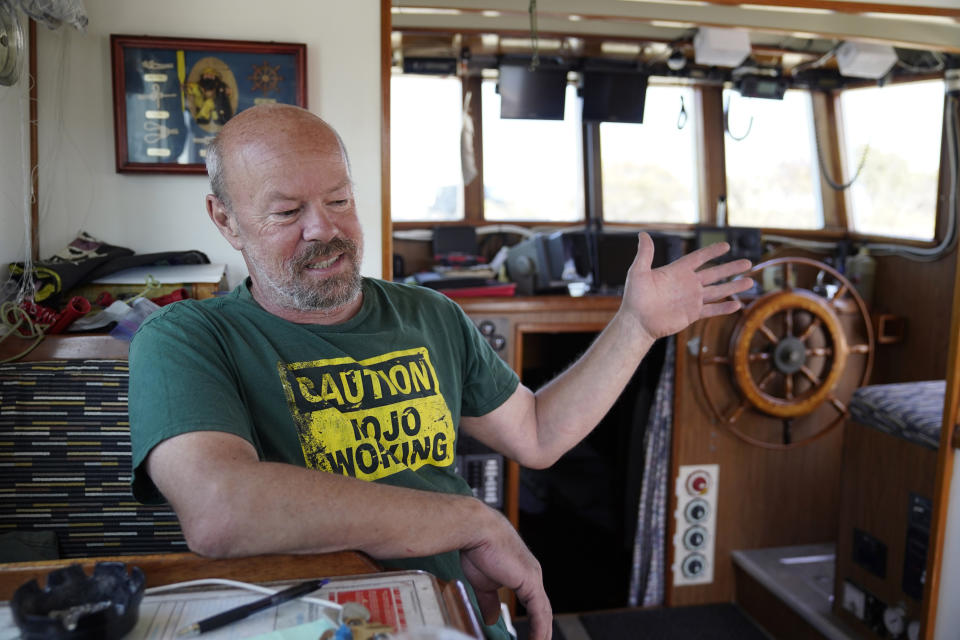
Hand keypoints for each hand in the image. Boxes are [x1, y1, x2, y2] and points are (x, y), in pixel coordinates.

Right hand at [459, 507, 551, 639]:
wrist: (476, 530)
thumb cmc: (477, 549)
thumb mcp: (484, 583)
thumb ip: (489, 602)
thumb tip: (491, 618)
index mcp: (523, 574)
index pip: (534, 604)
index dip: (534, 622)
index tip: (530, 637)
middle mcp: (532, 575)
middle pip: (542, 610)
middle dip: (541, 631)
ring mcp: (533, 578)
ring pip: (544, 613)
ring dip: (542, 634)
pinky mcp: (531, 582)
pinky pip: (540, 613)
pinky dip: (540, 630)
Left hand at [620, 232, 753, 341]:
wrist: (637, 322)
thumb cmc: (635, 297)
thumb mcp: (639, 272)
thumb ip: (645, 254)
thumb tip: (643, 234)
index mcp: (677, 271)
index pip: (698, 258)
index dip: (712, 252)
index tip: (726, 245)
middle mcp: (687, 284)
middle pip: (714, 274)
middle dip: (731, 268)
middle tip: (748, 262)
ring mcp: (691, 299)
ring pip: (717, 291)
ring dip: (734, 287)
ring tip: (750, 282)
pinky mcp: (692, 314)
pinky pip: (711, 310)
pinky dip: (724, 308)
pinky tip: (737, 305)